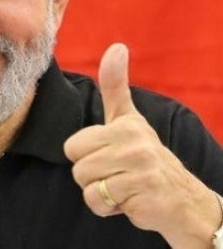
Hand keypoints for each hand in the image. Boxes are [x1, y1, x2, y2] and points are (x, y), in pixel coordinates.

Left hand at [63, 43, 220, 247]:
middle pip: (77, 167)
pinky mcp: (143, 194)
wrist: (183, 200)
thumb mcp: (129, 119)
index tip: (110, 155)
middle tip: (117, 174)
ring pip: (87, 186)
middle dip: (92, 177)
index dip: (86, 156)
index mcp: (125, 126)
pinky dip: (109, 208)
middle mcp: (135, 144)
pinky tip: (129, 201)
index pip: (72, 146)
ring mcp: (141, 170)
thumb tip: (116, 47)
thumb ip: (116, 86)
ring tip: (123, 187)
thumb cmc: (146, 158)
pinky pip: (100, 202)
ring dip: (101, 194)